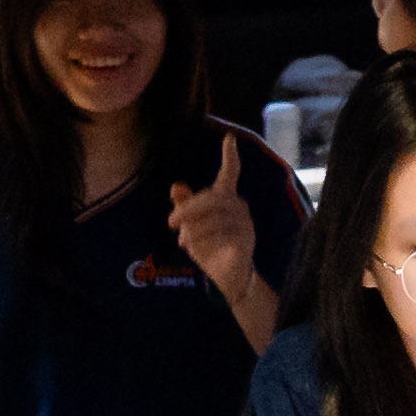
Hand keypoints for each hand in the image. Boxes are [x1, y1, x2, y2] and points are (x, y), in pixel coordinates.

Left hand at [162, 137, 262, 299]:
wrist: (228, 278)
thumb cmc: (211, 249)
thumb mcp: (192, 227)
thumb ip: (184, 207)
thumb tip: (175, 185)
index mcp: (226, 201)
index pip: (230, 174)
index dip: (230, 156)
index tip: (229, 137)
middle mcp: (239, 208)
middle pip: (211, 198)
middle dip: (187, 209)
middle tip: (171, 222)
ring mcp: (245, 224)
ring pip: (214, 217)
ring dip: (193, 229)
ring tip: (182, 241)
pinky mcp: (245, 240)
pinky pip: (221, 234)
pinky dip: (203, 241)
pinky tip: (193, 249)